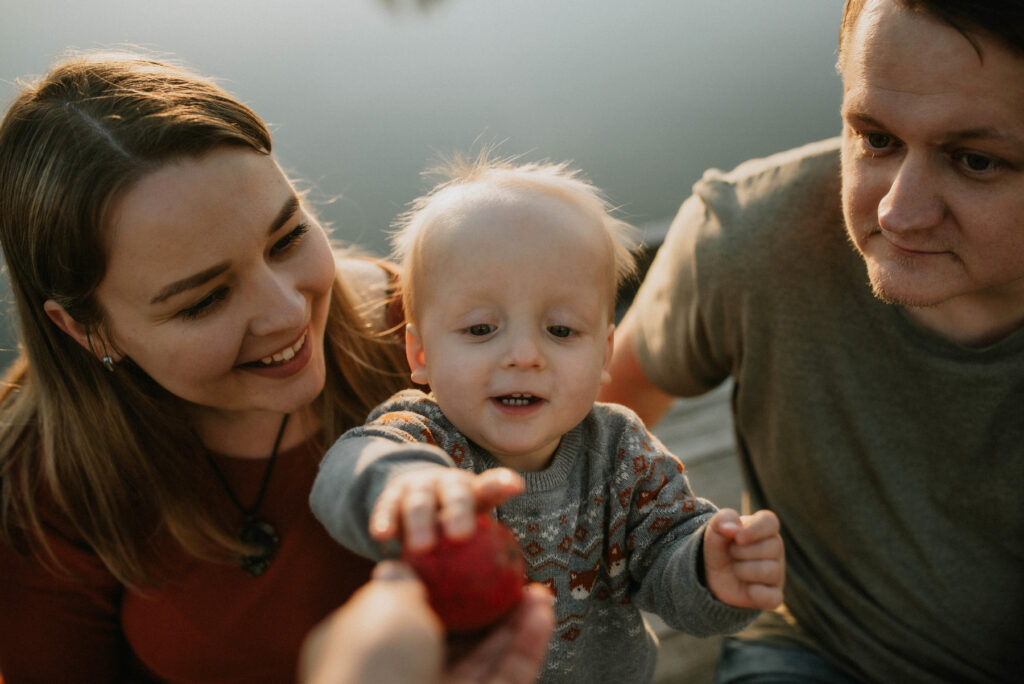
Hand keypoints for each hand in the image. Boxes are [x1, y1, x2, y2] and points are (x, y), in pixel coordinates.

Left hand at [299, 560, 553, 683]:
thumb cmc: (375, 664)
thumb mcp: (380, 606)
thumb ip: (396, 585)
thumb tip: (396, 567)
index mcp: (369, 654)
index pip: (406, 617)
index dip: (440, 589)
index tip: (466, 561)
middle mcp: (406, 678)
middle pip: (456, 638)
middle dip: (488, 606)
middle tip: (513, 577)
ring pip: (487, 659)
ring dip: (516, 623)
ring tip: (537, 589)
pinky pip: (508, 676)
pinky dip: (528, 644)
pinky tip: (543, 609)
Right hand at [370, 467, 524, 552]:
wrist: (412, 505)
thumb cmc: (457, 535)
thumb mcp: (478, 541)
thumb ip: (497, 562)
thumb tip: (535, 600)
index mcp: (476, 493)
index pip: (492, 487)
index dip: (503, 484)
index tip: (515, 487)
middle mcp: (448, 486)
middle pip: (456, 494)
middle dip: (459, 510)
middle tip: (461, 535)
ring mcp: (419, 489)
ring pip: (420, 501)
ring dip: (421, 520)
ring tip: (423, 546)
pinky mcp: (391, 497)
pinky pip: (386, 509)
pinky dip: (385, 521)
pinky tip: (384, 539)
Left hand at [702, 508, 784, 609]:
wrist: (712, 575)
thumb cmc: (720, 547)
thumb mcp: (715, 530)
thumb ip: (723, 521)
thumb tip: (731, 529)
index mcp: (764, 528)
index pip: (770, 522)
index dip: (755, 530)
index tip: (738, 538)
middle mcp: (775, 549)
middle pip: (771, 547)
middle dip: (741, 552)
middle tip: (732, 554)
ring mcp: (777, 573)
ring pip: (769, 571)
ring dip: (742, 570)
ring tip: (736, 569)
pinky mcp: (773, 595)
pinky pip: (772, 597)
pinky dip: (755, 593)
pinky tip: (746, 588)